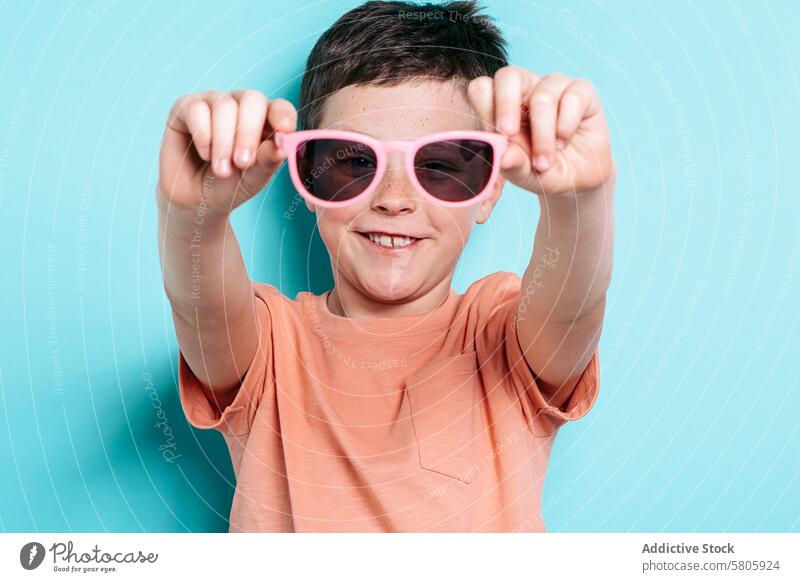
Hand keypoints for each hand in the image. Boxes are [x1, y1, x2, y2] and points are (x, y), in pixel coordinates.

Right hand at [158, 89, 296, 217]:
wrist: (196, 201)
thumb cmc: (229, 186)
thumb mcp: (253, 179)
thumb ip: (267, 161)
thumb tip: (281, 147)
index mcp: (265, 121)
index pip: (279, 106)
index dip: (282, 115)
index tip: (285, 132)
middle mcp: (240, 106)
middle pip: (252, 100)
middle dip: (249, 132)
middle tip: (243, 163)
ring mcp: (213, 104)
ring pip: (224, 105)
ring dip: (224, 141)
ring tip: (222, 170)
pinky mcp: (185, 107)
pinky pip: (195, 107)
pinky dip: (202, 133)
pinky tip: (205, 154)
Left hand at [467, 67, 613, 197]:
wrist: (577, 179)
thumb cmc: (542, 170)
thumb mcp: (523, 173)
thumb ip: (511, 163)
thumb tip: (502, 157)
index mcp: (502, 105)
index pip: (482, 88)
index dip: (484, 108)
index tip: (493, 135)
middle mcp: (526, 89)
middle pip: (508, 75)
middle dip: (506, 106)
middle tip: (508, 134)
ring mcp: (554, 87)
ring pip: (543, 96)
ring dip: (543, 135)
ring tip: (544, 161)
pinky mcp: (582, 91)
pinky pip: (572, 98)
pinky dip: (566, 127)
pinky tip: (564, 142)